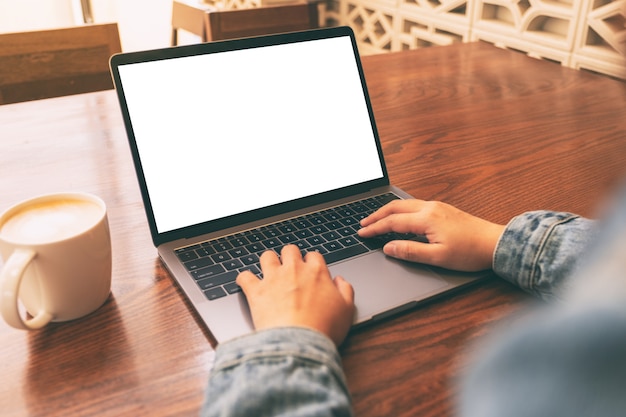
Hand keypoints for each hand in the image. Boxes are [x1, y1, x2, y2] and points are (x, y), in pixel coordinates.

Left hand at [236, 245, 354, 345]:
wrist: (299, 343)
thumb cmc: (324, 328)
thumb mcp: (347, 310)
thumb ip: (346, 291)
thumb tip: (341, 281)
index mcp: (317, 272)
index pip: (314, 256)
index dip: (312, 262)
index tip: (311, 270)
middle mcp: (294, 270)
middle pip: (290, 250)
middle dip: (290, 256)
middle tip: (290, 268)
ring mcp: (273, 278)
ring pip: (267, 256)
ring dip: (268, 261)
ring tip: (269, 270)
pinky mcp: (256, 291)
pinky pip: (244, 276)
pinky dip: (244, 279)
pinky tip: (246, 283)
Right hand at [357, 199, 504, 270]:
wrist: (495, 243)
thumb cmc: (470, 252)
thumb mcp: (438, 258)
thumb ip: (411, 251)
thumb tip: (389, 248)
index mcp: (426, 219)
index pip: (392, 222)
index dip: (374, 228)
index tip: (361, 233)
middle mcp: (430, 208)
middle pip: (395, 207)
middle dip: (376, 215)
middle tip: (363, 224)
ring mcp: (437, 206)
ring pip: (404, 204)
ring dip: (387, 211)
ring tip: (376, 219)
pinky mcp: (443, 208)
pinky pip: (414, 205)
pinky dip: (400, 210)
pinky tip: (399, 216)